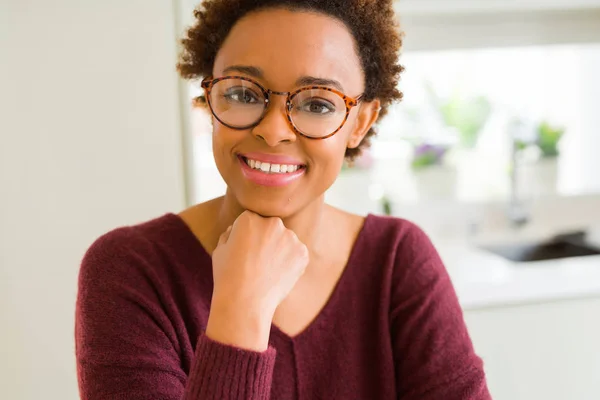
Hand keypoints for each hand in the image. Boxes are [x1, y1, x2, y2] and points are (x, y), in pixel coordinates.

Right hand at [206, 211, 308, 350]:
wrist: (245, 302)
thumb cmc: (228, 277)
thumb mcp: (220, 250)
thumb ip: (230, 234)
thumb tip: (236, 229)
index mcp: (249, 218)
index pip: (252, 221)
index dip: (248, 238)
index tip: (244, 253)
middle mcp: (272, 223)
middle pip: (271, 228)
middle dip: (266, 240)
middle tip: (258, 263)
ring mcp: (290, 237)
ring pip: (285, 240)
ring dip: (280, 250)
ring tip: (268, 271)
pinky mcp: (302, 253)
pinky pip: (297, 254)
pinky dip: (291, 263)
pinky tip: (278, 275)